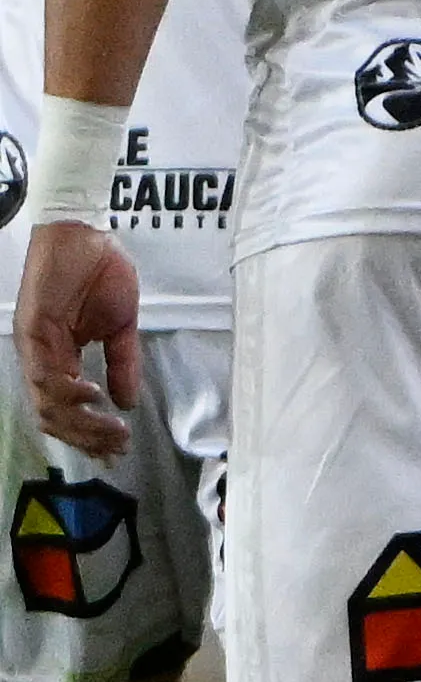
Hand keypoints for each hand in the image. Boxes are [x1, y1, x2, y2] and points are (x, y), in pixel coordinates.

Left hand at [15, 223, 140, 458]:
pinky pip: (47, 374)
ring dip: (82, 423)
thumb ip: (122, 364)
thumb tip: (127, 401)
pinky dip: (71, 392)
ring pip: (48, 403)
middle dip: (88, 437)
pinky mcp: (33, 330)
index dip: (90, 434)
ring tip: (113, 429)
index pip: (66, 410)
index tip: (119, 447)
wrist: (87, 234)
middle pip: (54, 416)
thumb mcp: (121, 327)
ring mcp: (35, 346)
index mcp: (59, 358)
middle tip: (118, 447)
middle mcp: (41, 358)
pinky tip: (95, 396)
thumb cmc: (101, 271)